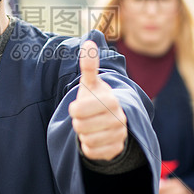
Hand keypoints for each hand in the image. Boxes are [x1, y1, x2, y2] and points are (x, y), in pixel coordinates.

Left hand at [69, 40, 127, 160]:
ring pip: (86, 140)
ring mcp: (120, 135)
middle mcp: (119, 118)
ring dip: (83, 134)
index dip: (74, 109)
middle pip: (80, 126)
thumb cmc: (96, 98)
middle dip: (78, 122)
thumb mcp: (90, 83)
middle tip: (86, 117)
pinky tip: (95, 137)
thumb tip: (89, 42)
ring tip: (91, 126)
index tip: (79, 106)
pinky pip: (91, 152)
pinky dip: (88, 147)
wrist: (110, 119)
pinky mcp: (116, 150)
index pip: (78, 110)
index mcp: (111, 100)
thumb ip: (89, 65)